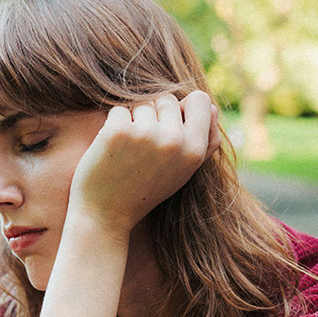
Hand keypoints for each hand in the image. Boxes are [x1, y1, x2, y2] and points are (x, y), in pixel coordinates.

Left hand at [67, 90, 219, 238]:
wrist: (105, 216)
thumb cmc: (143, 193)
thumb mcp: (181, 173)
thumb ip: (203, 142)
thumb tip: (211, 108)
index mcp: (194, 151)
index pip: (200, 100)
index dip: (181, 110)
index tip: (166, 130)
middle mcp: (174, 141)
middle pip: (166, 99)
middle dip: (152, 117)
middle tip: (142, 150)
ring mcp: (145, 135)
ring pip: (141, 104)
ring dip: (131, 122)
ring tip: (127, 154)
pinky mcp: (118, 132)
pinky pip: (118, 110)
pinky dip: (111, 126)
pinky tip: (111, 152)